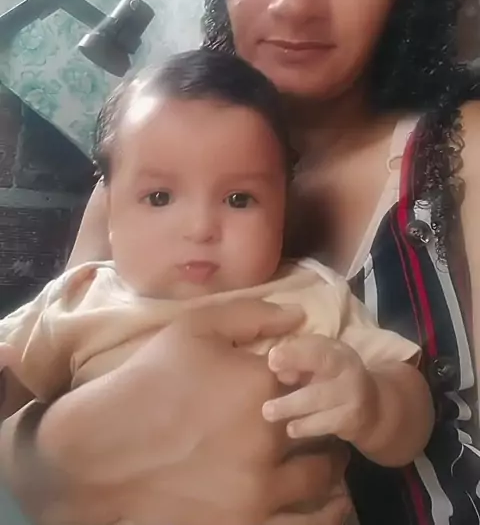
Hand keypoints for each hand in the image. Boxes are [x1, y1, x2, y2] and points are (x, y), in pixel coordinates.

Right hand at [10, 299, 348, 524]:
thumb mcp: (194, 329)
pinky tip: (318, 505)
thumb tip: (299, 316)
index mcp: (262, 385)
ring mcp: (259, 490)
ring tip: (325, 467)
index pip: (318, 379)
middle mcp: (270, 439)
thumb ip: (251, 315)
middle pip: (326, 432)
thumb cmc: (149, 380)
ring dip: (333, 474)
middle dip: (328, 425)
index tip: (316, 383)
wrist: (103, 449)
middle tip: (323, 424)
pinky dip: (321, 516)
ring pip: (325, 486)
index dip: (320, 381)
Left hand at [263, 334, 377, 446]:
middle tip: (266, 374)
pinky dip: (307, 426)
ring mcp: (353, 393)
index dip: (293, 350)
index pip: (315, 343)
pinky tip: (290, 430)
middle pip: (321, 360)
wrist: (372, 409)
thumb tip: (276, 369)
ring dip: (291, 405)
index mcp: (335, 349)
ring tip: (268, 412)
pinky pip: (326, 423)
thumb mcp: (318, 366)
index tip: (270, 360)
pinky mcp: (353, 419)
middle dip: (293, 364)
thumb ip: (297, 362)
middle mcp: (347, 366)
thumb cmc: (332, 382)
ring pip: (319, 397)